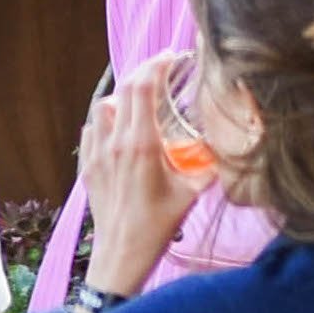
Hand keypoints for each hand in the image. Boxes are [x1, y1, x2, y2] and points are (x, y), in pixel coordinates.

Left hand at [74, 75, 206, 302]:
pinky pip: (91, 129)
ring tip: (139, 100)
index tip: (170, 58)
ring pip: (103, 106)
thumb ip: (209, 166)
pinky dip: (105, 119)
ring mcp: (97, 153)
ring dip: (121, 96)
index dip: (156, 65)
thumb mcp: (191, 193)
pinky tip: (117, 127)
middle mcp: (115, 142)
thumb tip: (226, 147)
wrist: (121, 254)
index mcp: (142, 144)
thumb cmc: (157, 226)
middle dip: (143, 73)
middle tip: (160, 71)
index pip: (143, 87)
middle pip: (124, 89)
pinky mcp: (88, 166)